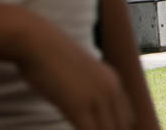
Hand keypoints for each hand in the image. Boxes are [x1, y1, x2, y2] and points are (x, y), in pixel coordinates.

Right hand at [19, 26, 133, 129]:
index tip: (105, 129)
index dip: (117, 129)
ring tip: (82, 128)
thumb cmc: (51, 59)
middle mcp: (111, 89)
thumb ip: (89, 89)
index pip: (127, 116)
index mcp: (114, 81)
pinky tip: (75, 129)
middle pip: (121, 126)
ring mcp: (97, 97)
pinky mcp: (78, 106)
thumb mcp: (80, 74)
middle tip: (91, 129)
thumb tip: (86, 107)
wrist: (38, 43)